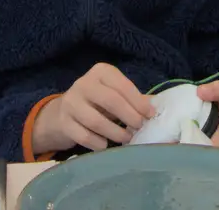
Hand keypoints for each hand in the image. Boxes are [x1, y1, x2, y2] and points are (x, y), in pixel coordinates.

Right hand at [32, 63, 154, 154]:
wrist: (62, 113)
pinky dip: (99, 144)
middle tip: (139, 128)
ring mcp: (71, 103)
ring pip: (96, 121)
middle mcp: (84, 83)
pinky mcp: (63, 123)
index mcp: (101, 72)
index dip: (138, 102)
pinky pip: (84, 136)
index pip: (123, 86)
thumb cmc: (96, 102)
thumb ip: (133, 99)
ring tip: (126, 139)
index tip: (150, 115)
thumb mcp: (113, 94)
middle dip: (129, 116)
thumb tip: (155, 107)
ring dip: (115, 133)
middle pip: (111, 101)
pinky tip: (106, 146)